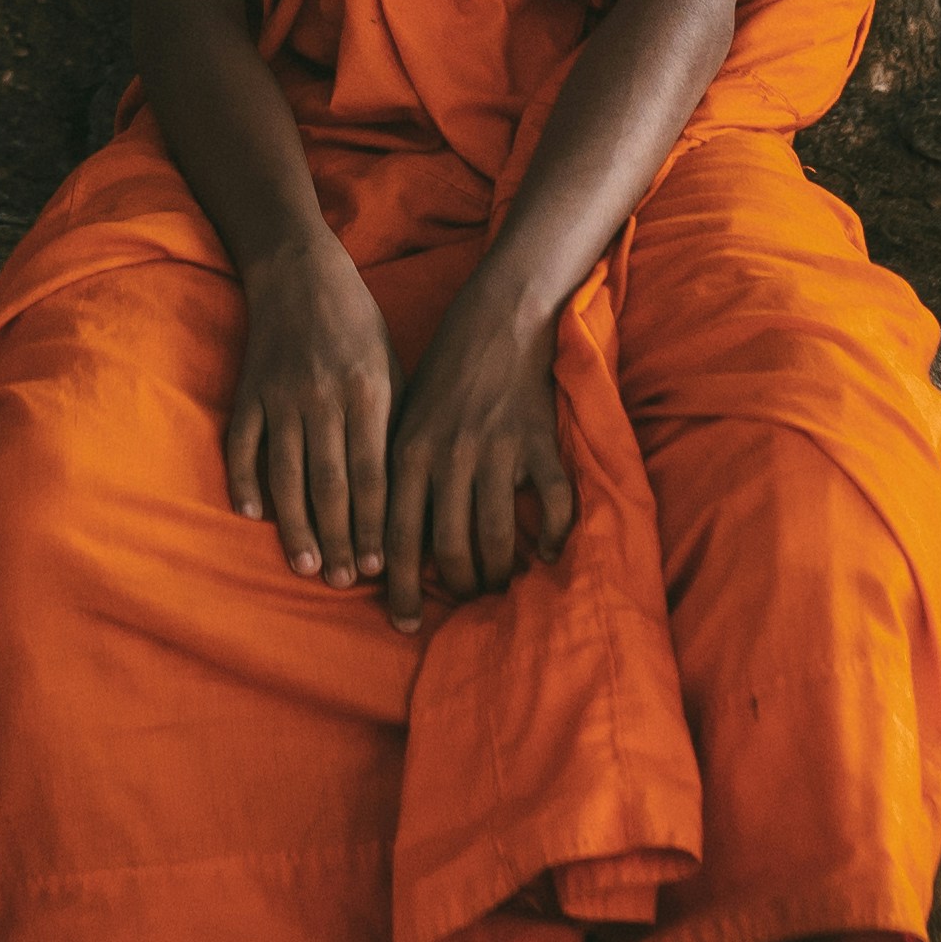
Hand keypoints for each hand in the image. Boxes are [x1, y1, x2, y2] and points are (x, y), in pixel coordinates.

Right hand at [220, 245, 393, 591]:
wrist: (300, 272)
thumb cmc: (359, 327)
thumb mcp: (393, 368)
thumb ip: (395, 427)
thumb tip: (410, 496)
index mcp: (368, 391)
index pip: (373, 473)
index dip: (376, 523)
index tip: (382, 567)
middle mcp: (323, 397)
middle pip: (331, 483)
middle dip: (340, 538)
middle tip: (345, 583)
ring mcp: (281, 395)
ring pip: (286, 473)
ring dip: (296, 525)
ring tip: (307, 566)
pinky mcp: (248, 391)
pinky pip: (242, 444)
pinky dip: (245, 480)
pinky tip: (254, 515)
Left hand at [383, 308, 580, 624]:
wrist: (498, 318)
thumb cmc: (444, 372)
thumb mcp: (404, 415)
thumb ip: (396, 471)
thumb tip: (386, 538)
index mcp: (408, 452)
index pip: (397, 538)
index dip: (400, 588)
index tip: (403, 623)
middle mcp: (450, 457)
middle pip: (450, 548)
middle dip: (458, 587)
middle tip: (465, 604)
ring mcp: (497, 452)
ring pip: (498, 536)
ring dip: (499, 572)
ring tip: (500, 585)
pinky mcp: (539, 443)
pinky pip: (553, 504)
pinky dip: (553, 536)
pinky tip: (546, 552)